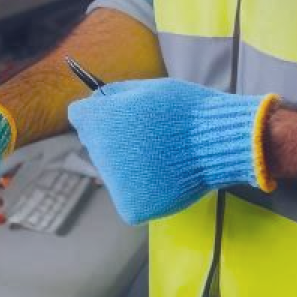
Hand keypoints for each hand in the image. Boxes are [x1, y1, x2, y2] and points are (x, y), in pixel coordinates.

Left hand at [67, 79, 277, 224]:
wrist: (216, 143)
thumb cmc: (185, 111)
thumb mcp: (147, 89)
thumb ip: (115, 95)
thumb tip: (97, 101)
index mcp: (99, 120)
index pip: (80, 116)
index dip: (100, 113)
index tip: (119, 115)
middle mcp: (99, 152)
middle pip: (96, 145)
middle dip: (115, 140)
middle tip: (150, 138)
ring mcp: (115, 184)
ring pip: (113, 173)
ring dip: (130, 167)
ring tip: (163, 158)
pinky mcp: (131, 208)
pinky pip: (130, 197)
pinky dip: (146, 191)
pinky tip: (165, 177)